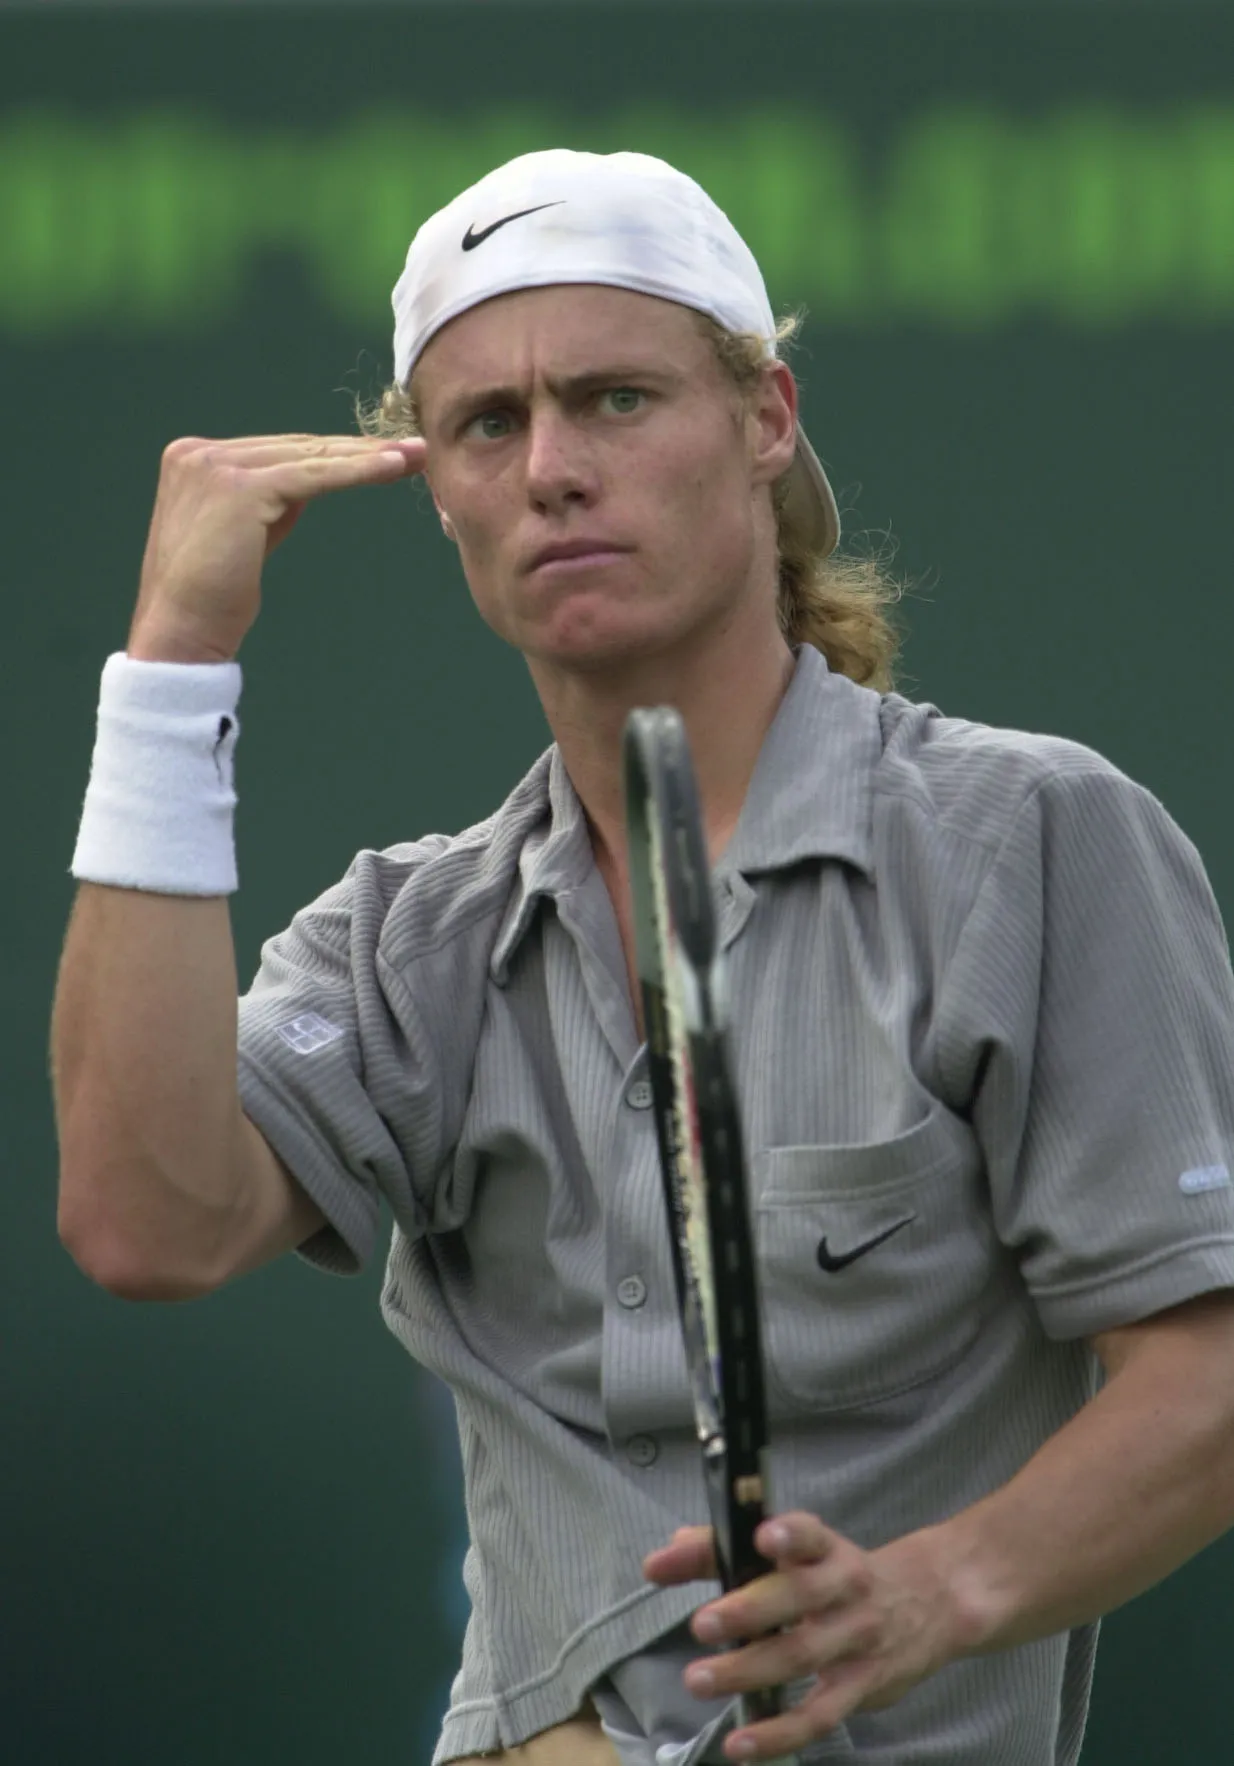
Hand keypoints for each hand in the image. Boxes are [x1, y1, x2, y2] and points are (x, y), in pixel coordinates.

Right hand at [127, 433, 425, 662]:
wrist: (181, 633)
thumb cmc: (213, 598)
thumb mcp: (244, 533)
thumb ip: (271, 499)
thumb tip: (313, 476)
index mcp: (194, 458)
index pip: (280, 450)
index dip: (334, 452)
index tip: (383, 454)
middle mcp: (199, 454)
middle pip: (297, 447)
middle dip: (358, 448)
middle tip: (413, 448)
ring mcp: (214, 466)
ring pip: (309, 457)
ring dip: (367, 455)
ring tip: (414, 455)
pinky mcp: (239, 489)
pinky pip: (312, 476)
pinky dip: (356, 471)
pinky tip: (391, 468)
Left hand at [643, 1512, 967, 1761]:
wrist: (933, 1602)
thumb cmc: (841, 1575)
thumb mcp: (800, 1551)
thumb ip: (726, 1551)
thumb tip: (662, 1559)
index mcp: (827, 1549)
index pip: (810, 1534)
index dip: (789, 1534)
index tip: (761, 1537)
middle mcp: (846, 1589)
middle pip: (800, 1597)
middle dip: (749, 1610)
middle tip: (702, 1623)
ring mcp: (857, 1640)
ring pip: (803, 1656)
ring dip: (749, 1670)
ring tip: (700, 1679)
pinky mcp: (862, 1687)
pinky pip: (819, 1715)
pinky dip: (779, 1733)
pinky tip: (741, 1745)